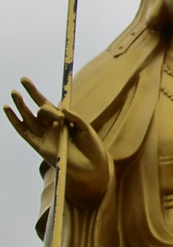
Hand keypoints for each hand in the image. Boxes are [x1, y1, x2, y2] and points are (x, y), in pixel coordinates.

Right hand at [4, 77, 109, 205]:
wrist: (91, 166)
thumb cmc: (91, 146)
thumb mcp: (85, 127)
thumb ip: (74, 117)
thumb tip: (61, 109)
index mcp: (62, 120)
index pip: (47, 103)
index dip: (37, 92)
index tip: (28, 80)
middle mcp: (51, 126)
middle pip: (37, 108)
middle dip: (30, 94)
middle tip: (23, 80)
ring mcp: (44, 136)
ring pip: (29, 118)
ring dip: (21, 105)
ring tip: (14, 93)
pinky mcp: (39, 146)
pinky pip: (24, 132)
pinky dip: (16, 121)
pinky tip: (8, 110)